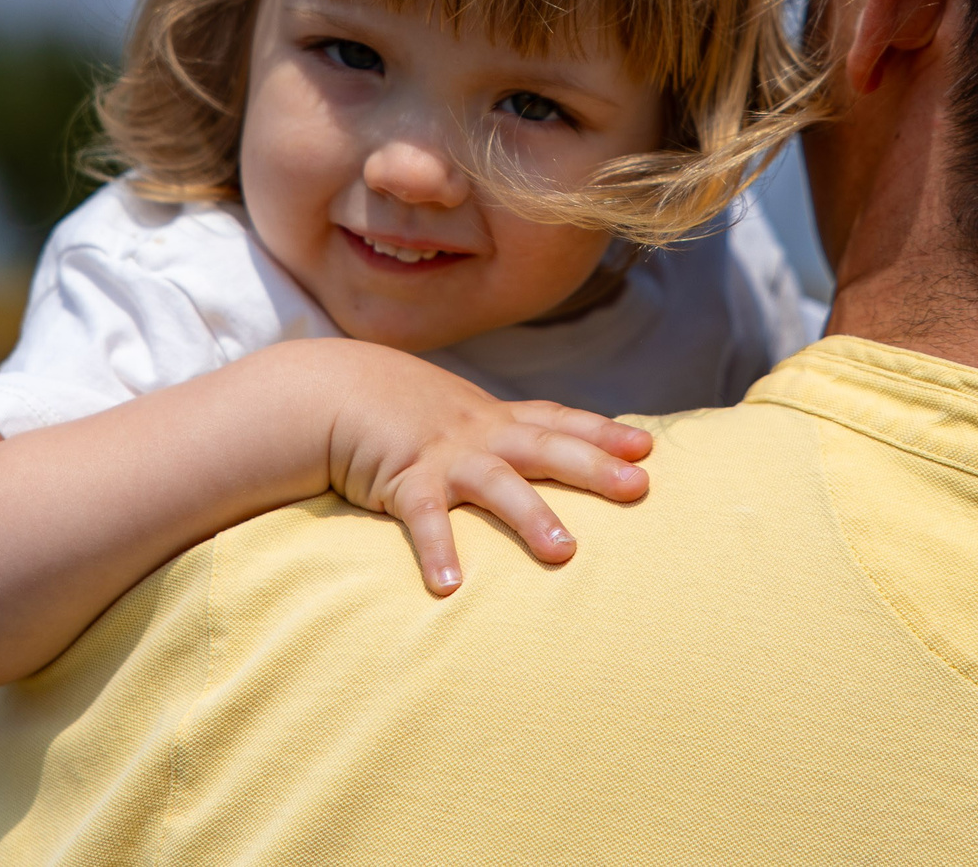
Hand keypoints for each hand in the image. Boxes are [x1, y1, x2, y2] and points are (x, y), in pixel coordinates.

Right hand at [310, 342, 651, 594]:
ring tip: (565, 552)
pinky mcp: (404, 479)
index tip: (645, 447)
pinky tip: (450, 587)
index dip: (601, 431)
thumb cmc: (398, 411)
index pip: (556, 419)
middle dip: (595, 465)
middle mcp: (478, 434)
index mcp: (493, 419)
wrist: (331, 389)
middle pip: (546, 447)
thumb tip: (538, 455)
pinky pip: (424, 519)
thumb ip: (496, 434)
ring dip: (532, 516)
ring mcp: (445, 455)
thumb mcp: (455, 414)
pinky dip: (438, 550)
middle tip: (640, 487)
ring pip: (498, 484)